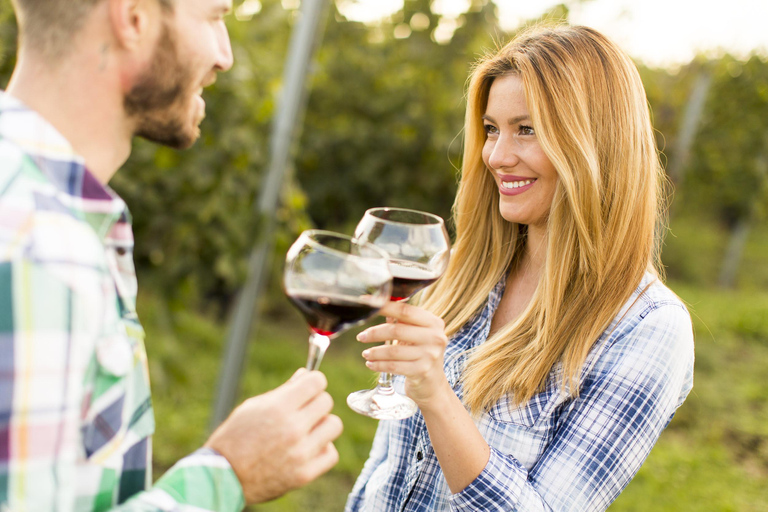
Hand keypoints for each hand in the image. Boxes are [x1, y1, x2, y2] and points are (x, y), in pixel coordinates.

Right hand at [205, 369, 342, 503]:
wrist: (223, 477)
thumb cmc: (235, 438)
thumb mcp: (253, 407)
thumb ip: (283, 391)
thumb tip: (305, 375)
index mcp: (278, 407)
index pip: (317, 382)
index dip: (314, 382)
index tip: (309, 387)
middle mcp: (293, 428)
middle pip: (326, 401)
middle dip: (316, 402)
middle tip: (304, 411)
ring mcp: (301, 453)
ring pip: (334, 426)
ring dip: (322, 426)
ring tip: (307, 431)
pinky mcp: (304, 474)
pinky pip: (332, 454)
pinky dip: (323, 450)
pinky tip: (309, 449)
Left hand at [357, 301, 449, 405]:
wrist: (432, 384)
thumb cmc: (421, 353)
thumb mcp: (417, 334)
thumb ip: (402, 320)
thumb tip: (377, 306)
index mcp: (433, 322)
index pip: (405, 311)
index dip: (384, 306)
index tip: (366, 303)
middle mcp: (435, 337)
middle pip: (397, 330)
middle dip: (375, 333)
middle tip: (361, 336)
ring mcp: (430, 355)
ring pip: (393, 351)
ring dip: (375, 352)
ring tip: (366, 353)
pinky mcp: (422, 371)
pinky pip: (394, 366)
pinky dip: (379, 365)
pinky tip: (371, 364)